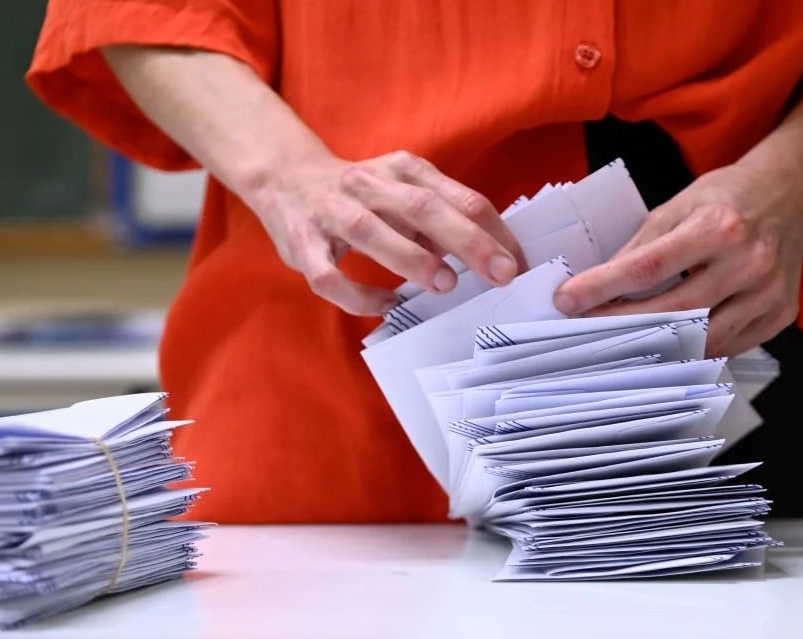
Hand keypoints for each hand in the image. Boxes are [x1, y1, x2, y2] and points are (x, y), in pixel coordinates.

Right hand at [251, 150, 523, 314]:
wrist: (284, 177)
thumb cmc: (362, 195)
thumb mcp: (405, 190)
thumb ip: (442, 216)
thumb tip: (488, 254)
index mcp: (403, 169)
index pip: (459, 196)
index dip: (493, 231)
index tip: (517, 264)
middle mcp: (367, 185)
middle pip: (422, 207)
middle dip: (466, 240)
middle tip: (500, 273)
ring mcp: (331, 212)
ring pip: (371, 232)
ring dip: (412, 258)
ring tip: (445, 284)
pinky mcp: (302, 243)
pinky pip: (329, 275)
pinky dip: (359, 295)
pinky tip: (386, 306)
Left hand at [553, 162, 802, 357]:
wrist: (789, 198)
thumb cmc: (727, 199)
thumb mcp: (678, 206)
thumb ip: (641, 247)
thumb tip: (597, 284)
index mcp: (719, 226)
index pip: (649, 267)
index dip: (603, 288)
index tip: (568, 301)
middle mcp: (749, 262)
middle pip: (674, 311)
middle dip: (622, 324)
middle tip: (585, 330)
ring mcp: (768, 294)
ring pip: (701, 340)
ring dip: (656, 347)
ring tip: (620, 345)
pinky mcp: (779, 316)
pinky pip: (728, 346)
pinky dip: (693, 349)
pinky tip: (668, 344)